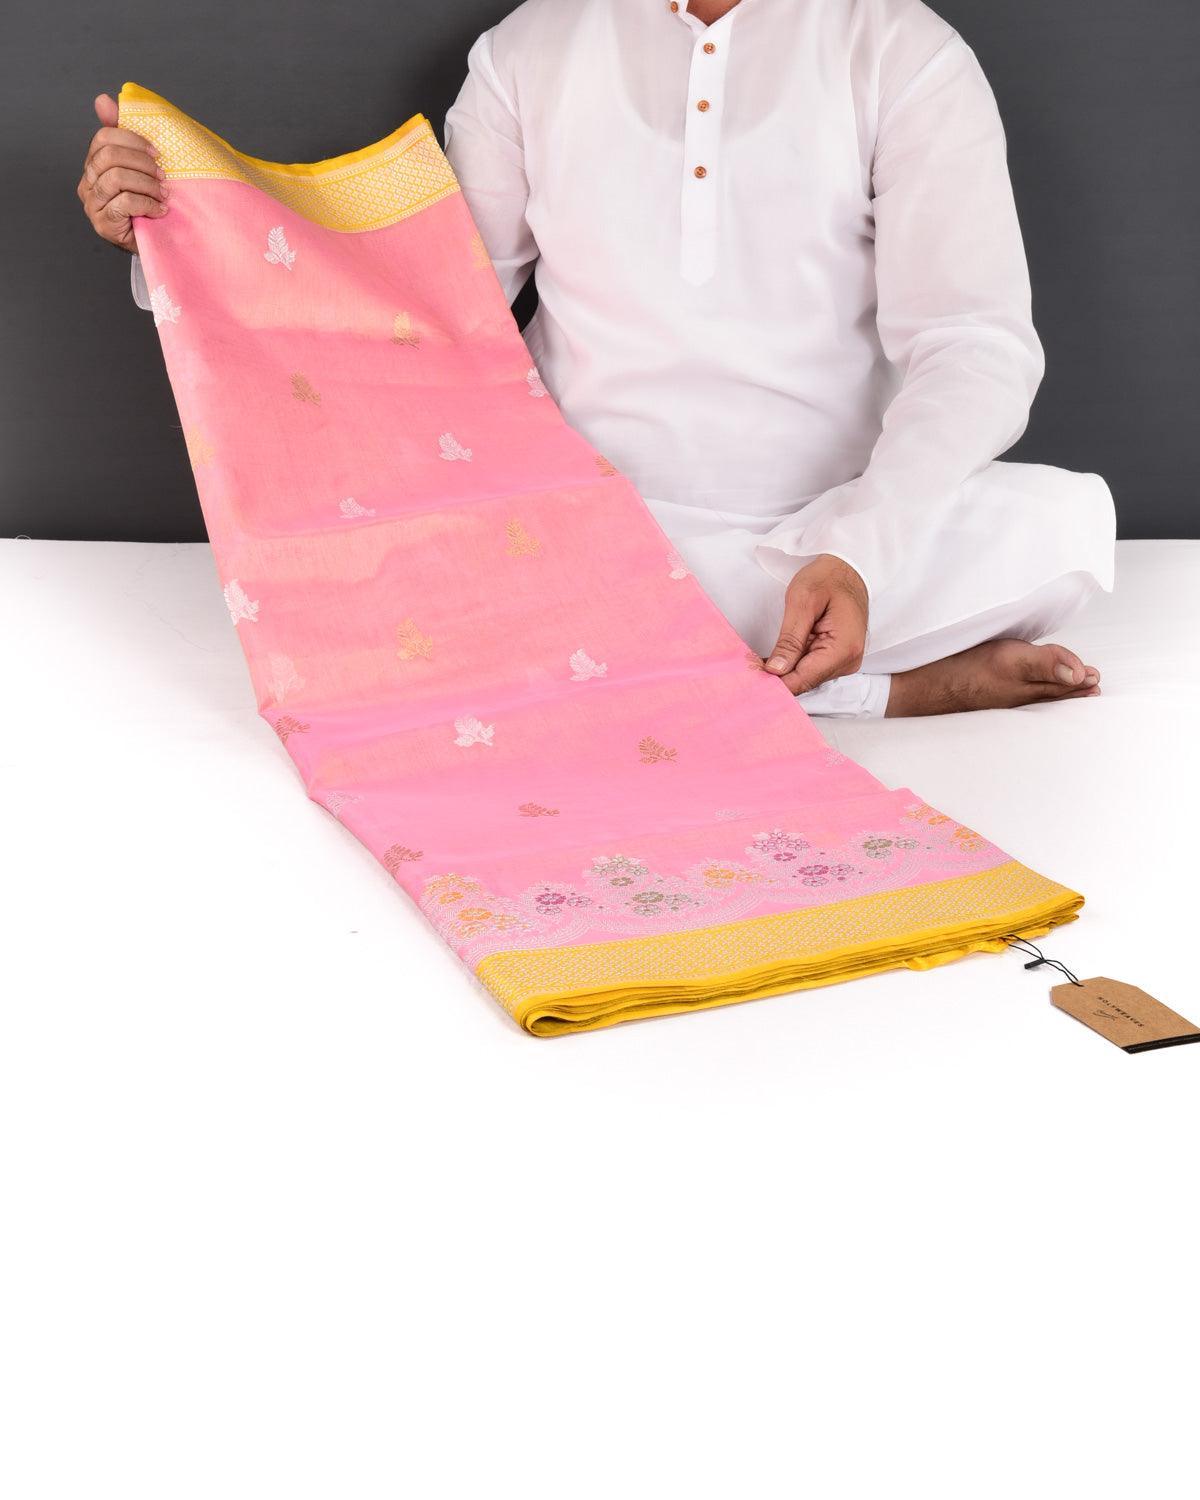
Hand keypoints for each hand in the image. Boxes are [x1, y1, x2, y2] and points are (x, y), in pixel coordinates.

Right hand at [78, 93, 167, 252]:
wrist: (156, 240)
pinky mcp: (103, 224)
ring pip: (117, 179)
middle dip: (142, 164)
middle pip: (110, 157)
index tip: (156, 152)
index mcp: (94, 164)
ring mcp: (93, 204)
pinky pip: (124, 203)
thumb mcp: (141, 165)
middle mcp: (88, 183)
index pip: (104, 138)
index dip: (132, 140)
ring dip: (147, 185)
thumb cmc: (149, 200)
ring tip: (163, 194)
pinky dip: (147, 204)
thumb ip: (124, 134)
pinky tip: (160, 210)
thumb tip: (102, 99)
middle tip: (163, 175)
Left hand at [762, 554, 868, 694]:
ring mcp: (844, 661)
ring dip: (783, 669)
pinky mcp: (837, 658)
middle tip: (749, 665)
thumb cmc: (827, 578)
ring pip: (806, 676)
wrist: (846, 569)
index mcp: (844, 648)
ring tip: (759, 659)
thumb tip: (776, 670)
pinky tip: (776, 656)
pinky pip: (811, 668)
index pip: (804, 679)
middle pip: (805, 680)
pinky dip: (792, 662)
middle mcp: (848, 661)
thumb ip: (790, 640)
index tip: (751, 676)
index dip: (776, 682)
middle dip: (777, 675)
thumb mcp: (802, 602)